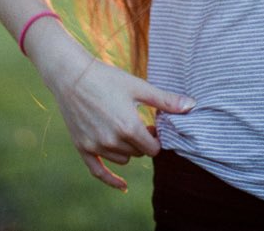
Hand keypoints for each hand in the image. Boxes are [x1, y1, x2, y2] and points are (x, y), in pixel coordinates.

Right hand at [46, 57, 195, 190]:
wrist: (72, 76)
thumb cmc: (108, 78)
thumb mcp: (139, 87)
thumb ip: (165, 100)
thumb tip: (192, 106)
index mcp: (129, 127)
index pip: (153, 149)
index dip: (156, 138)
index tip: (153, 125)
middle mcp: (112, 141)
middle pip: (138, 153)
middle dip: (142, 141)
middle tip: (139, 122)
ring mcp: (96, 146)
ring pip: (123, 159)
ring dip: (128, 149)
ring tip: (125, 128)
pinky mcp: (83, 147)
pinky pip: (98, 172)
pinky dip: (111, 180)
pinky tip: (123, 187)